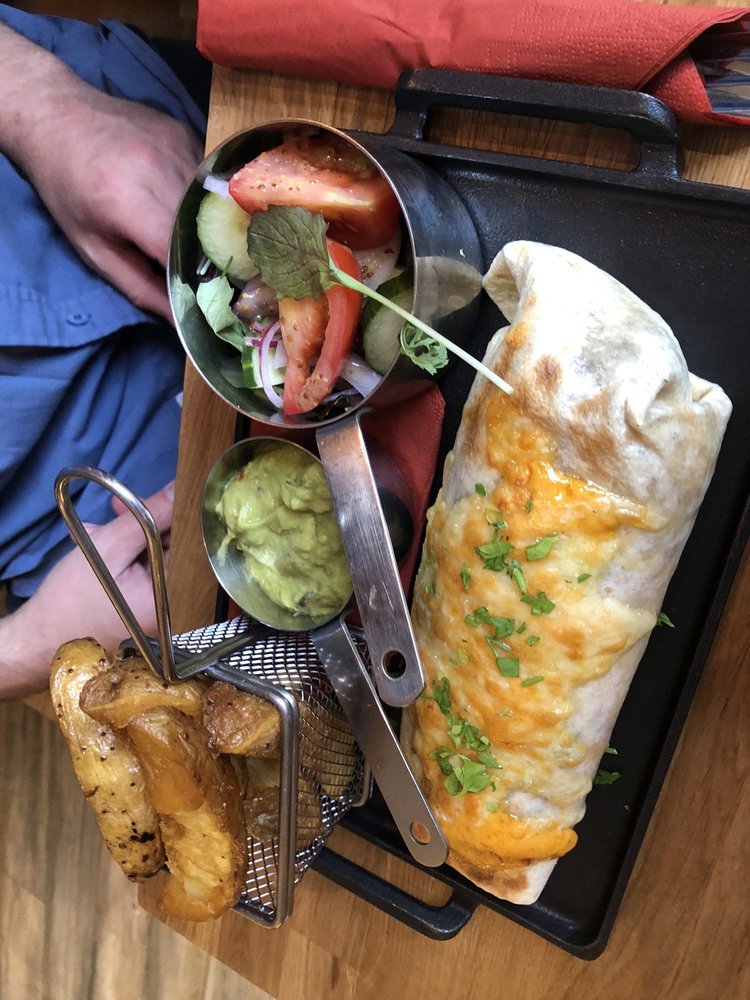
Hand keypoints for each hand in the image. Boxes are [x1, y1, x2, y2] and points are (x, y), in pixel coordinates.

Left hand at [0, 23, 203, 319]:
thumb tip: (179, 319)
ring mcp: (176, 147)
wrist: (56, 115)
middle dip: (210, 257)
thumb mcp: (93, 247)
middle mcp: (158, 170)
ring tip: (203, 241)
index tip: (205, 298)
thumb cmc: (67, 188)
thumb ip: (139, 287)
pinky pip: (210, 178)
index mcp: (129, 202)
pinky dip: (207, 198)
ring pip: (214, 202)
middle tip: (212, 277)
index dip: (197, 280)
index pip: (184, 253)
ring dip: (212, 226)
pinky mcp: (186, 134)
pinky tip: (192, 204)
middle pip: (206, 228)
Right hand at [0, 482, 173, 699]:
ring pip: (154, 557)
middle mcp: (177, 604)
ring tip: (98, 529)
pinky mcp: (143, 608)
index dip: (171, 513)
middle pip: (172, 548)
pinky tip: (98, 544)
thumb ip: (149, 516)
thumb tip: (180, 488)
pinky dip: (123, 556)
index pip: (191, 542)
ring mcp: (160, 608)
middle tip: (117, 506)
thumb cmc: (72, 599)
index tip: (148, 496)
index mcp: (177, 594)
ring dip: (128, 537)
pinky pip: (142, 573)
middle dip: (145, 523)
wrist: (40, 641)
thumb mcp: (109, 548)